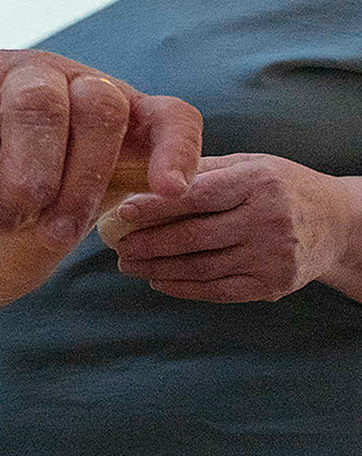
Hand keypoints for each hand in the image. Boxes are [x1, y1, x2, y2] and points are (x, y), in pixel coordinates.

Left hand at [0, 48, 200, 249]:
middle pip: (37, 105)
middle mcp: (24, 74)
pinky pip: (170, 115)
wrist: (6, 193)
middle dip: (25, 177)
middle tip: (9, 224)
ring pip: (99, 108)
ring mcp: (83, 87)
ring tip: (56, 233)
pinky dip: (176, 150)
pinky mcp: (136, 114)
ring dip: (82, 180)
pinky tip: (167, 190)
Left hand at [100, 154, 361, 302]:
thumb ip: (201, 170)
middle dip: (148, 243)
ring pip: (201, 268)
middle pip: (194, 237)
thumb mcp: (249, 164)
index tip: (121, 213)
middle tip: (116, 245)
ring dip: (158, 269)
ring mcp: (273, 257)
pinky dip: (183, 288)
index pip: (197, 197)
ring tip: (128, 264)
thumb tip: (142, 176)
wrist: (338, 223)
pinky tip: (158, 280)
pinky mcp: (273, 285)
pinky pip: (218, 291)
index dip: (155, 207)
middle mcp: (270, 220)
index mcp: (259, 182)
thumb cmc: (282, 186)